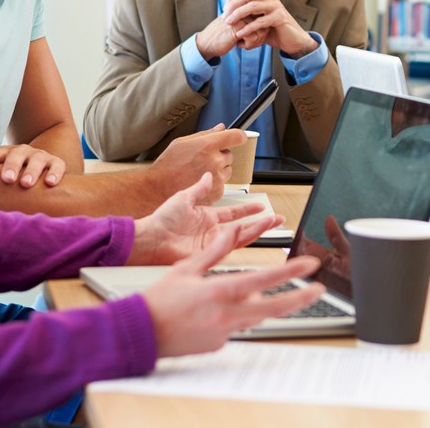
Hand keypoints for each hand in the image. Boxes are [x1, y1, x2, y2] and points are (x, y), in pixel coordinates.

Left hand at [0, 144, 66, 187]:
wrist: (42, 168)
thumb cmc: (16, 177)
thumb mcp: (2, 174)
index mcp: (9, 153)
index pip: (0, 152)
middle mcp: (26, 152)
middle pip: (18, 154)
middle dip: (12, 166)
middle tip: (7, 179)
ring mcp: (42, 156)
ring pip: (37, 160)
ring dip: (32, 171)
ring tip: (26, 184)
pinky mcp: (57, 163)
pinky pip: (57, 166)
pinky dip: (54, 173)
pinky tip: (50, 183)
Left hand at [129, 172, 283, 264]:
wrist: (151, 237)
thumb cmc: (161, 220)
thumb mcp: (184, 197)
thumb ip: (200, 188)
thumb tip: (209, 174)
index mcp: (207, 218)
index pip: (234, 214)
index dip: (248, 210)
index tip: (261, 205)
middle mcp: (213, 232)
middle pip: (244, 227)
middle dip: (262, 223)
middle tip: (278, 218)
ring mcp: (212, 244)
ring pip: (242, 237)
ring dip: (258, 229)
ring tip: (272, 222)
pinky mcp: (210, 254)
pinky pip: (230, 245)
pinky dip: (241, 237)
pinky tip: (251, 229)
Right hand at [142, 222, 323, 357]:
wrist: (139, 334)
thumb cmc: (159, 300)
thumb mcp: (187, 268)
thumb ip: (216, 251)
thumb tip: (233, 231)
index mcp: (221, 291)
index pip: (265, 280)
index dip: (292, 272)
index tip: (310, 265)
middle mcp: (227, 315)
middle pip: (274, 308)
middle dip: (300, 298)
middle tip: (319, 289)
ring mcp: (224, 333)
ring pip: (255, 317)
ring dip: (261, 305)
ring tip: (248, 293)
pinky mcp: (219, 344)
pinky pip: (235, 326)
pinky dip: (233, 315)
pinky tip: (213, 311)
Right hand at [147, 125, 244, 202]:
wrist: (159, 189)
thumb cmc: (167, 166)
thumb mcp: (182, 142)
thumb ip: (205, 134)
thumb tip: (221, 128)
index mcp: (208, 145)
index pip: (236, 136)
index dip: (238, 136)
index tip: (238, 137)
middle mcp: (215, 161)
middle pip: (229, 154)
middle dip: (219, 156)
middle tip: (202, 160)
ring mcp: (218, 177)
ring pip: (227, 170)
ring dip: (218, 170)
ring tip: (198, 172)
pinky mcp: (218, 191)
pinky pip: (223, 184)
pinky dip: (215, 183)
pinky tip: (199, 182)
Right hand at [194, 13, 262, 60]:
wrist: (206, 43)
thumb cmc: (223, 37)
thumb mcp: (238, 28)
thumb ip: (250, 25)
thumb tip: (268, 30)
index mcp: (242, 10)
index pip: (263, 19)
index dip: (261, 31)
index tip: (254, 39)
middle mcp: (242, 12)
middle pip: (264, 25)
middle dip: (260, 37)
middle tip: (250, 44)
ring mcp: (239, 19)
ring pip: (260, 31)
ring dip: (255, 42)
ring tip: (245, 45)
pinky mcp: (236, 28)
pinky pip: (253, 37)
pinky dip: (249, 45)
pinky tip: (239, 45)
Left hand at [223, 0, 317, 57]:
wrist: (293, 41)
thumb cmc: (273, 33)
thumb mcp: (257, 23)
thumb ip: (244, 19)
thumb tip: (225, 20)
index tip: (224, 11)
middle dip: (232, 6)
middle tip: (224, 18)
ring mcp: (276, 7)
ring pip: (252, 6)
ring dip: (238, 14)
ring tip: (229, 24)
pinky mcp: (280, 18)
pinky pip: (261, 21)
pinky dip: (248, 27)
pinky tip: (240, 34)